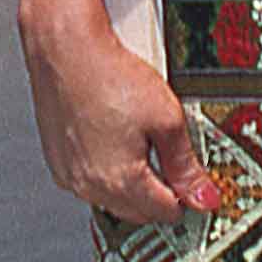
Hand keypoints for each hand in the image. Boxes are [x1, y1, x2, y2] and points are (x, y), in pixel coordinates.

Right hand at [19, 0, 224, 224]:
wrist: (66, 49)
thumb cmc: (111, 76)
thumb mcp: (167, 119)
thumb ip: (186, 165)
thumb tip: (204, 198)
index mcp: (122, 182)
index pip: (165, 213)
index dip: (186, 197)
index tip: (195, 181)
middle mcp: (90, 187)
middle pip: (138, 212)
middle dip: (159, 194)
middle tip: (172, 161)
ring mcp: (69, 175)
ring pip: (111, 199)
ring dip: (131, 185)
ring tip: (141, 144)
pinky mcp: (57, 160)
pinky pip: (88, 181)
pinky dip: (104, 171)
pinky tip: (113, 141)